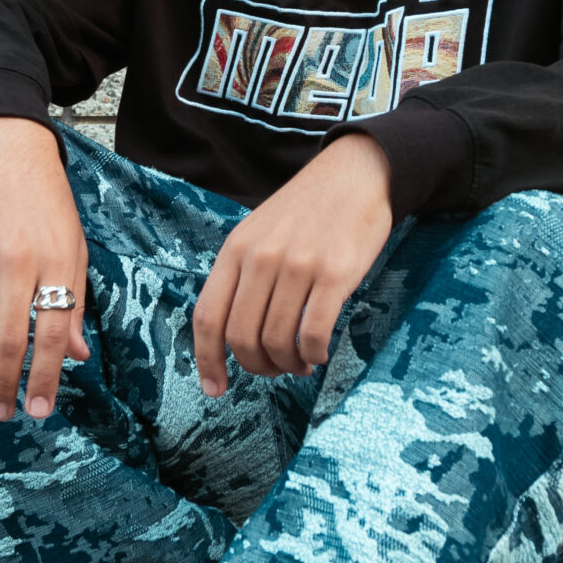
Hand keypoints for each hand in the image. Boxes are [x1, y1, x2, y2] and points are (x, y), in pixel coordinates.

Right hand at [0, 117, 89, 422]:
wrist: (9, 152)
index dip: (45, 378)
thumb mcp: (74, 249)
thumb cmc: (48, 207)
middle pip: (8, 339)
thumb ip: (74, 303)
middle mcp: (18, 261)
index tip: (39, 410)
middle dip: (2, 386)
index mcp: (57, 263)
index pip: (51, 334)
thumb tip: (76, 358)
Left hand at [192, 134, 391, 394]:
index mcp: (236, 250)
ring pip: (278, 340)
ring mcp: (298, 266)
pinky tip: (319, 351)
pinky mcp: (336, 274)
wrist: (356, 174)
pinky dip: (313, 354)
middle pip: (242, 337)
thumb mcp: (258, 233)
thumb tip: (231, 336)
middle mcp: (262, 258)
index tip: (215, 389)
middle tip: (275, 369)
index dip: (207, 360)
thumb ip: (241, 276)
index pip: (208, 316)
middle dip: (257, 367)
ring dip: (288, 364)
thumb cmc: (307, 211)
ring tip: (300, 361)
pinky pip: (314, 334)